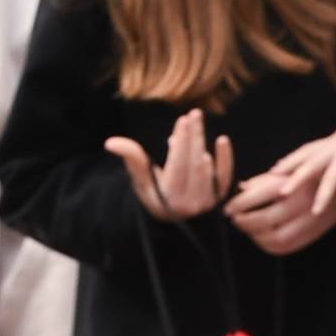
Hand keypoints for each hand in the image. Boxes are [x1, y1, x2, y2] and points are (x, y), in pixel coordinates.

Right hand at [104, 110, 231, 222]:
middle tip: (194, 114)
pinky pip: (224, 177)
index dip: (181, 143)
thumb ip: (132, 159)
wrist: (174, 221)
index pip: (178, 166)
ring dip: (203, 144)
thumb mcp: (140, 181)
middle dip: (194, 137)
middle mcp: (190, 202)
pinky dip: (225, 159)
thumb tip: (110, 142)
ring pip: (207, 169)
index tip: (182, 120)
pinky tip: (223, 140)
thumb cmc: (153, 196)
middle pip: (194, 164)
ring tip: (196, 124)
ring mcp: (206, 202)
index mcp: (168, 198)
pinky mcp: (219, 199)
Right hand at [234, 95, 335, 254]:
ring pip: (304, 153)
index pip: (333, 175)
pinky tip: (282, 164)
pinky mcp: (329, 140)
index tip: (315, 211)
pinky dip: (293, 157)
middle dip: (295, 178)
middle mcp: (335, 146)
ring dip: (288, 164)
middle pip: (310, 163)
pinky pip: (306, 149)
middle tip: (280, 192)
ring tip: (271, 175)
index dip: (324, 194)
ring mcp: (329, 141)